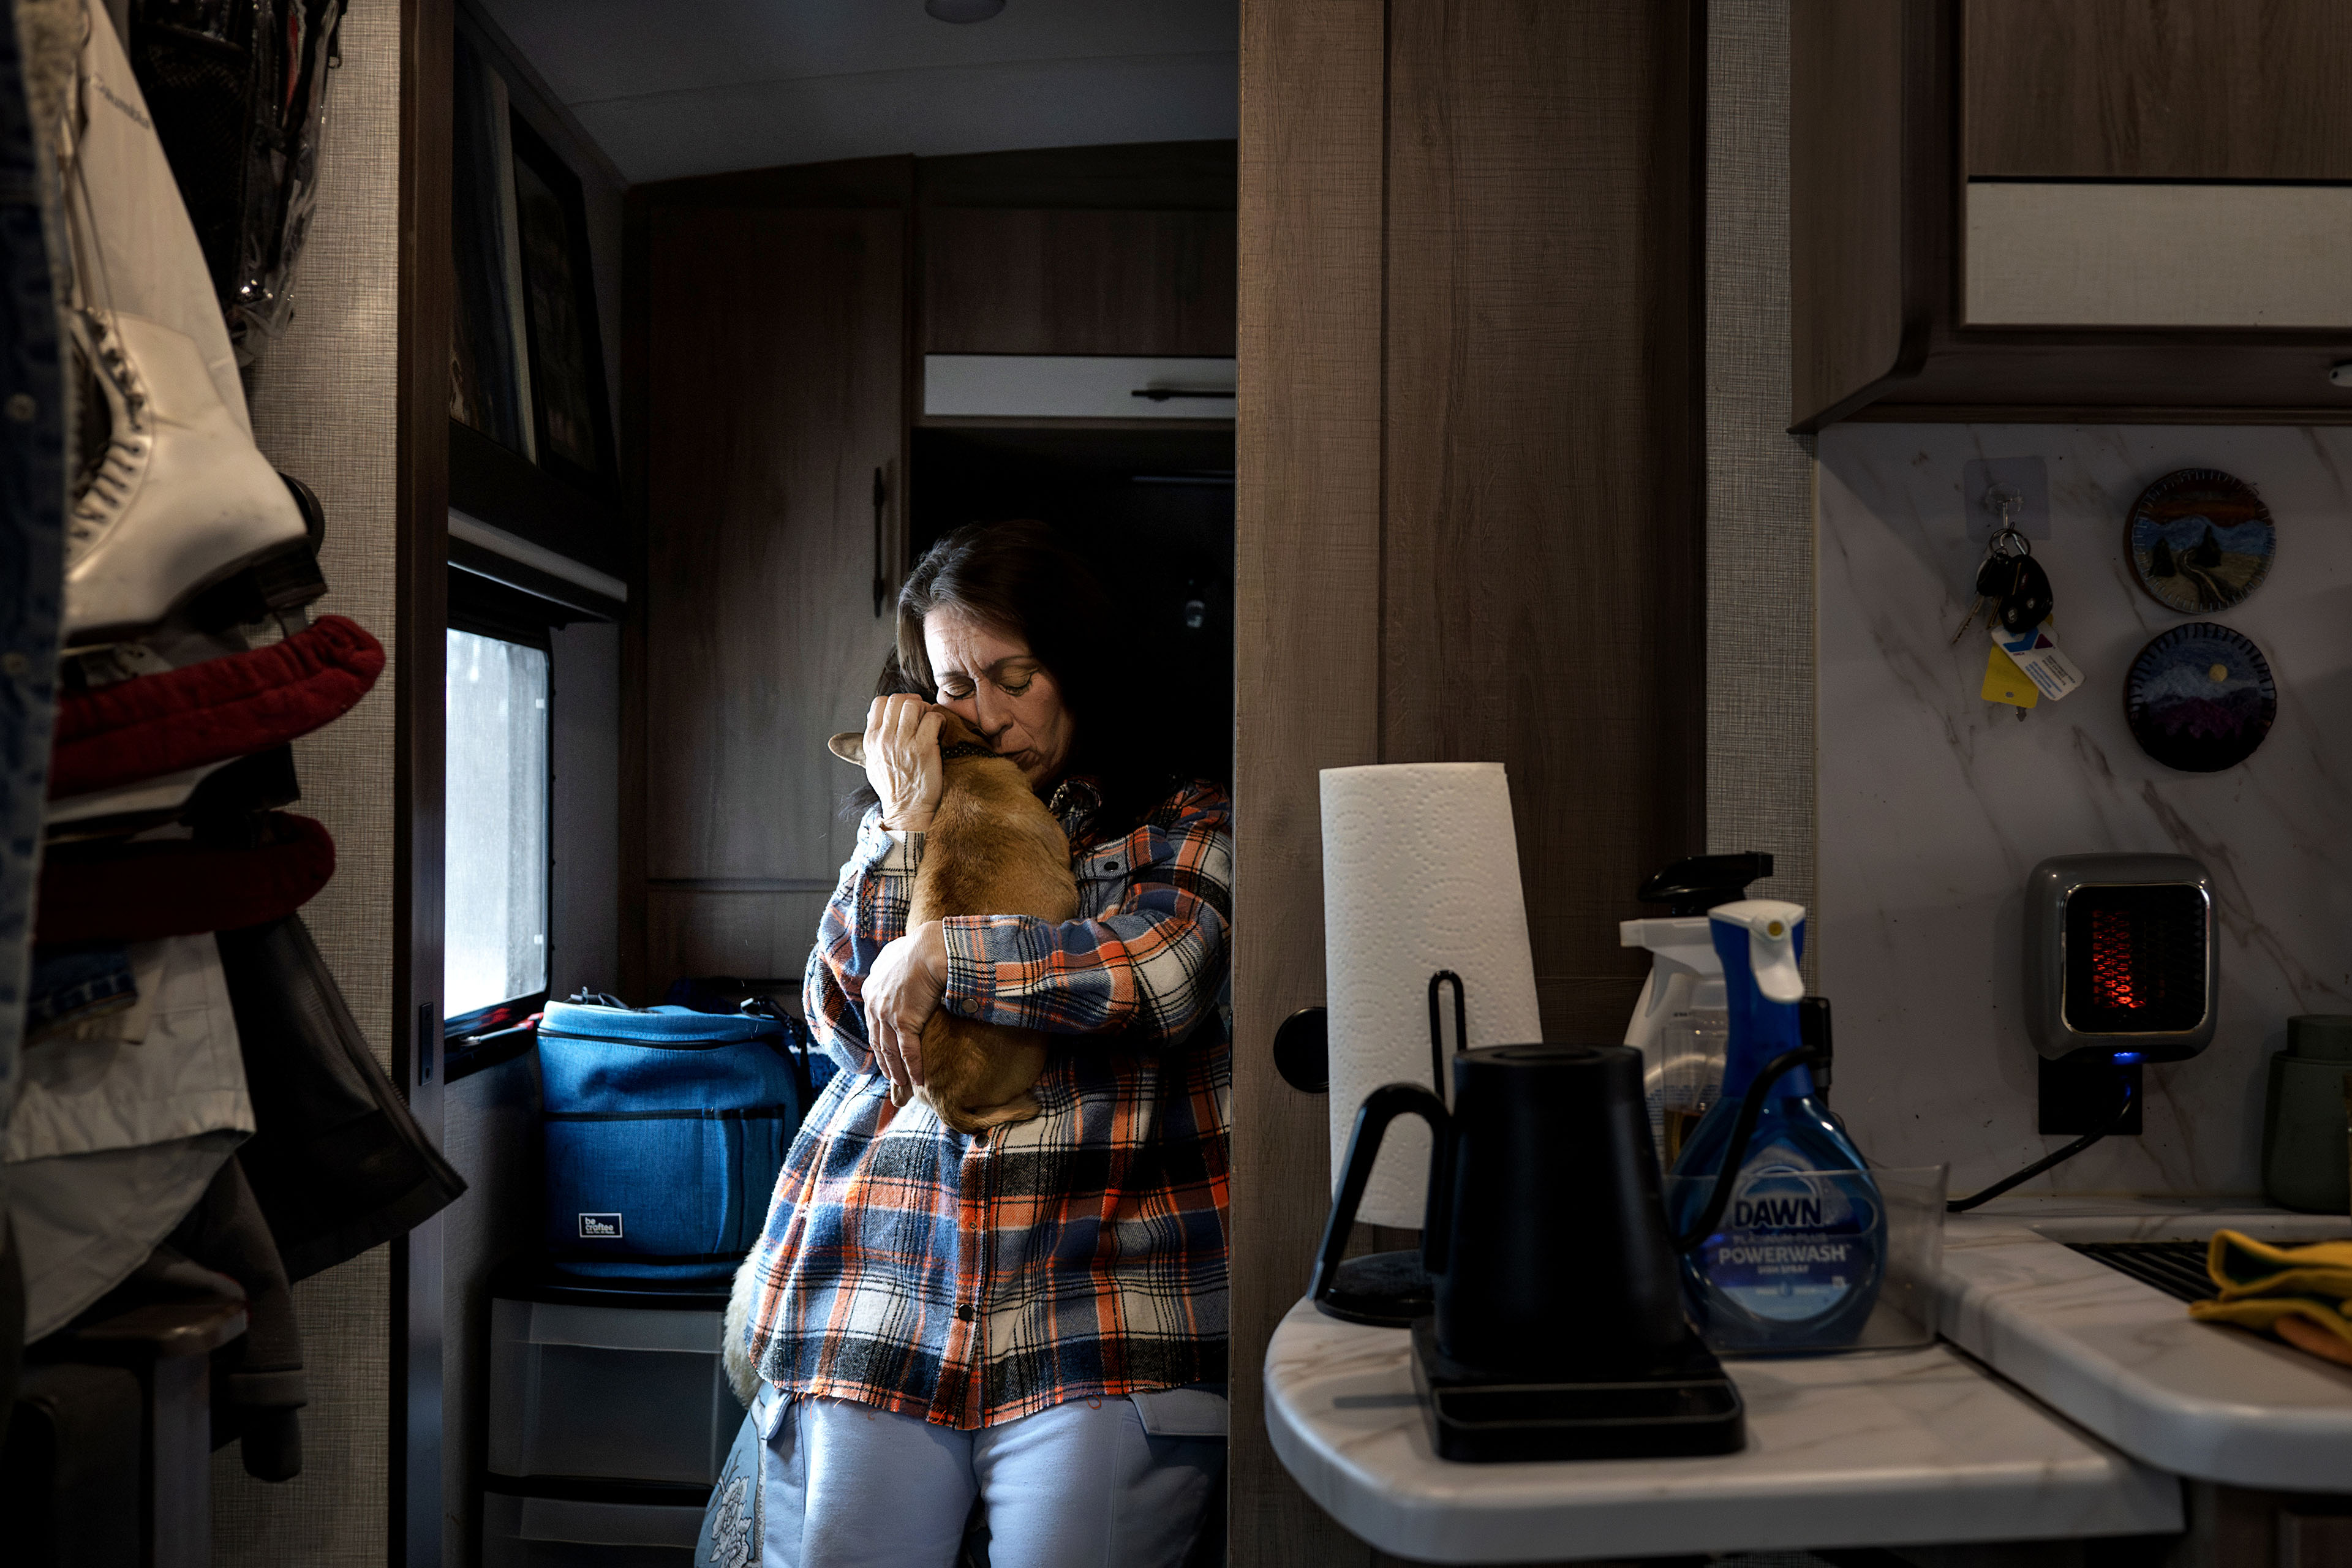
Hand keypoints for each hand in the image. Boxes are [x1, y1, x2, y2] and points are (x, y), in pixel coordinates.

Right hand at [864, 695, 942, 832]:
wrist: (907, 811)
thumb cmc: (892, 789)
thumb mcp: (871, 764)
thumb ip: (867, 743)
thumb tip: (854, 732)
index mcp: (871, 740)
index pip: (879, 702)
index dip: (896, 702)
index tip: (906, 712)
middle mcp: (885, 738)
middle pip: (898, 699)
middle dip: (913, 703)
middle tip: (922, 714)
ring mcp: (903, 742)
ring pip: (914, 705)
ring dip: (927, 710)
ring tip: (931, 723)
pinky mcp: (923, 748)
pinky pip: (932, 718)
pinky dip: (939, 720)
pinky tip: (939, 731)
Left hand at [865, 921, 946, 1102]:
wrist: (930, 949)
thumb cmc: (920, 948)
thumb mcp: (895, 955)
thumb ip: (890, 967)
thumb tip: (892, 965)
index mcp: (871, 990)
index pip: (872, 1024)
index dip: (879, 1043)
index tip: (885, 1056)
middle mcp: (874, 1005)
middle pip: (878, 1042)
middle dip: (885, 1064)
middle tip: (892, 1081)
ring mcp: (887, 1015)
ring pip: (890, 1051)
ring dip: (897, 1071)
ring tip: (903, 1085)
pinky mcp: (904, 1022)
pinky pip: (908, 1051)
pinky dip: (912, 1068)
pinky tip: (917, 1080)